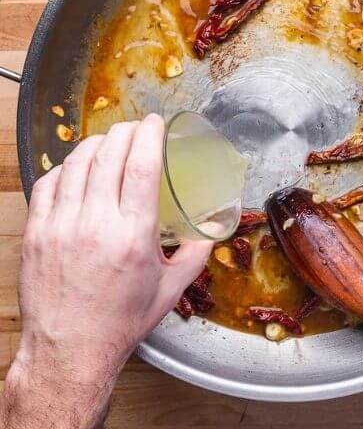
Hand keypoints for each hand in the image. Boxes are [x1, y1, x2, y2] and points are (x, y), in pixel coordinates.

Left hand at [2, 115, 211, 428]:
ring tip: (108, 143)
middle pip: (109, 154)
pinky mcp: (36, 235)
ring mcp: (61, 228)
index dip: (149, 133)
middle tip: (135, 128)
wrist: (68, 353)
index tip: (155, 122)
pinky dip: (64, 167)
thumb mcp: (171, 288)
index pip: (141, 163)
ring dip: (96, 144)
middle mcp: (96, 225)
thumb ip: (197, 252)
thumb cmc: (120, 322)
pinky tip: (76, 169)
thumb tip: (213, 225)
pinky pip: (47, 184)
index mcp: (133, 234)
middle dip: (125, 131)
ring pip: (76, 163)